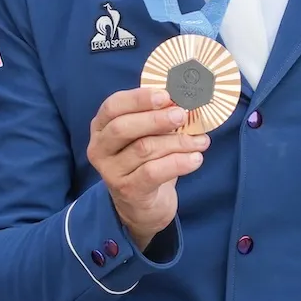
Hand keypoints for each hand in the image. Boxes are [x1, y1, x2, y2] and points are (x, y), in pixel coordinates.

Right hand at [86, 88, 208, 250]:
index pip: (113, 106)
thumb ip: (156, 117)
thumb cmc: (146, 161)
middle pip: (123, 127)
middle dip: (156, 119)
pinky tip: (196, 159)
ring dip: (177, 142)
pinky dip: (178, 162)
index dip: (138, 98)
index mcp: (101, 126)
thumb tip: (182, 101)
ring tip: (201, 141)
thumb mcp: (146, 135)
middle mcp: (99, 148)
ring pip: (143, 149)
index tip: (165, 95)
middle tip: (182, 115)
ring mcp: (111, 171)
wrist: (143, 205)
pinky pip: (153, 172)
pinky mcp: (127, 190)